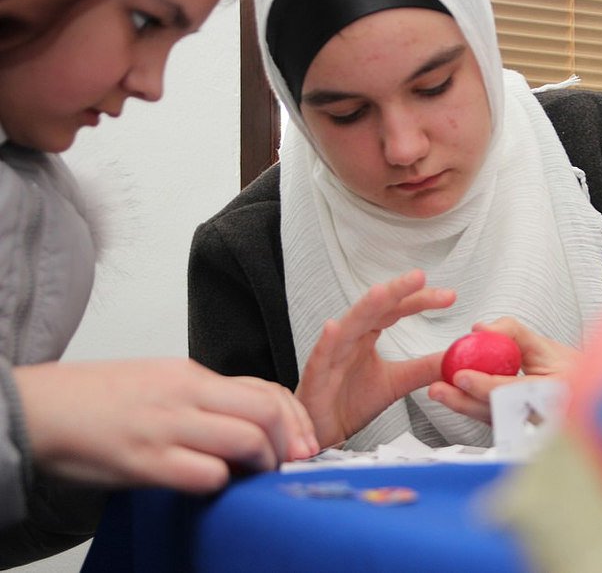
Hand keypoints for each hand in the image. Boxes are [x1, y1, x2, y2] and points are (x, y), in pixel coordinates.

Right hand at [13, 358, 317, 493]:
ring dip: (262, 465)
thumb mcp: (160, 382)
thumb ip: (203, 399)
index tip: (303, 443)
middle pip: (265, 412)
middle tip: (289, 464)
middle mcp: (185, 394)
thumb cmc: (98, 400)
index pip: (266, 389)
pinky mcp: (144, 461)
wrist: (39, 409)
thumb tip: (248, 423)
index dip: (295, 420)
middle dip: (289, 444)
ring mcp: (165, 426)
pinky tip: (214, 486)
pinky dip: (221, 484)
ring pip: (245, 439)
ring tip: (255, 478)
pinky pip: (204, 474)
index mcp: (191, 374)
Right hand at [295, 269, 456, 447]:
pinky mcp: (316, 375)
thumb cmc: (352, 401)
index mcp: (368, 335)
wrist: (325, 429)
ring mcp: (332, 353)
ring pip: (349, 324)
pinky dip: (327, 341)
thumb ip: (424, 368)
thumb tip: (455, 357)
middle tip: (420, 277)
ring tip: (382, 292)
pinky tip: (333, 328)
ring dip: (365, 307)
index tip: (449, 296)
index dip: (420, 300)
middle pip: (375, 307)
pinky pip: (321, 355)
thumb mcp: (397, 382)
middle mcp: (351, 337)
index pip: (396, 309)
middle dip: (397, 291)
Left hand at [428, 316, 578, 423]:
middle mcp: (544, 416)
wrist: (583, 395)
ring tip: (440, 393)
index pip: (514, 391)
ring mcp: (530, 429)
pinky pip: (493, 420)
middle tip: (440, 390)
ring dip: (463, 406)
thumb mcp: (544, 345)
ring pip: (492, 420)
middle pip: (498, 412)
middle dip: (464, 402)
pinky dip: (472, 407)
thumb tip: (480, 329)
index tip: (461, 376)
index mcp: (557, 393)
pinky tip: (454, 397)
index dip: (485, 385)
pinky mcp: (518, 433)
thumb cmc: (568, 371)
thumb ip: (512, 332)